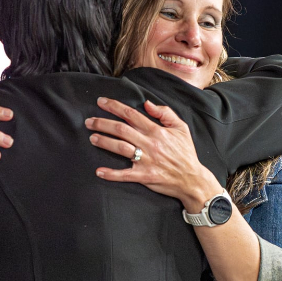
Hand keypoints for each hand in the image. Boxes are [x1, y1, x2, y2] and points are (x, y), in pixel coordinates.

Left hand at [85, 97, 220, 207]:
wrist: (192, 179)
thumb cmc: (185, 153)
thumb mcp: (181, 128)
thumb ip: (165, 113)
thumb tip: (147, 103)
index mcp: (157, 131)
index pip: (131, 114)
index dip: (114, 107)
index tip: (101, 102)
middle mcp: (149, 143)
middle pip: (121, 129)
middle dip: (103, 123)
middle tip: (89, 121)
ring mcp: (146, 160)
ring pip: (120, 148)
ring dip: (104, 142)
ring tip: (92, 138)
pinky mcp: (144, 176)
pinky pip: (124, 175)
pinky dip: (111, 174)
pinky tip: (99, 171)